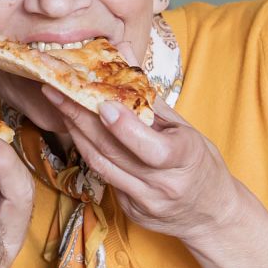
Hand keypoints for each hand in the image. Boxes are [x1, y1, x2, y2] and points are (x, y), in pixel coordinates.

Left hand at [40, 87, 241, 242]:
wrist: (211, 213)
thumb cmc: (199, 163)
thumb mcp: (185, 129)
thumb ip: (151, 98)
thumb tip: (123, 54)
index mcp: (185, 160)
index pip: (151, 147)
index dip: (124, 126)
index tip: (101, 103)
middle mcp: (164, 185)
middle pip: (114, 152)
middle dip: (81, 118)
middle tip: (57, 90)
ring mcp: (145, 202)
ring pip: (101, 165)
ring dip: (76, 134)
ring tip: (59, 106)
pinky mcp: (130, 211)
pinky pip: (105, 177)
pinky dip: (89, 152)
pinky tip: (77, 132)